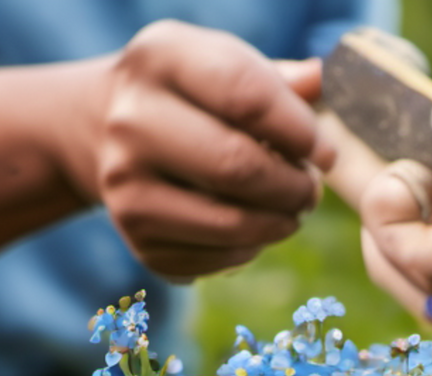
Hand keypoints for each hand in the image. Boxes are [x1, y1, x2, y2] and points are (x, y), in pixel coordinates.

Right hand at [64, 21, 333, 279]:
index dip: (300, 130)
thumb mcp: (223, 65)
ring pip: (230, 224)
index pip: (246, 95)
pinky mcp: (138, 242)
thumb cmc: (188, 94)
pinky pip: (217, 259)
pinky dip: (250, 250)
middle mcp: (131, 123)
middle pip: (237, 167)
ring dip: (279, 224)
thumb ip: (279, 80)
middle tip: (311, 190)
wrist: (102, 128)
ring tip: (291, 211)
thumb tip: (329, 81)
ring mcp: (127, 189)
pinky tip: (254, 230)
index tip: (325, 152)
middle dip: (292, 186)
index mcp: (160, 59)